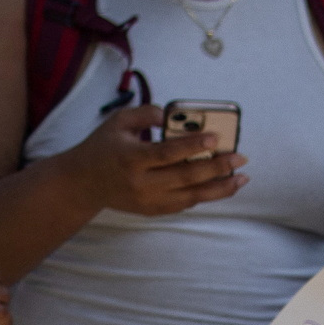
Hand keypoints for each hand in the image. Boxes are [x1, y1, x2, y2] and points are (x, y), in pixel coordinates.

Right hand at [64, 103, 245, 217]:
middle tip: (240, 158)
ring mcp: (148, 200)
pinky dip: (205, 195)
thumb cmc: (102, 147)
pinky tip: (220, 186)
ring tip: (241, 178)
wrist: (83, 183)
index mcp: (130, 158)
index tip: (216, 138)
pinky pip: (185, 204)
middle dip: (217, 167)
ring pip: (191, 196)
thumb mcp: (117, 122)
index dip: (192, 145)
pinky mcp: (153, 211)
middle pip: (185, 177)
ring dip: (220, 187)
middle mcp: (140, 183)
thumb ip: (146, 114)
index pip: (166, 153)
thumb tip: (174, 115)